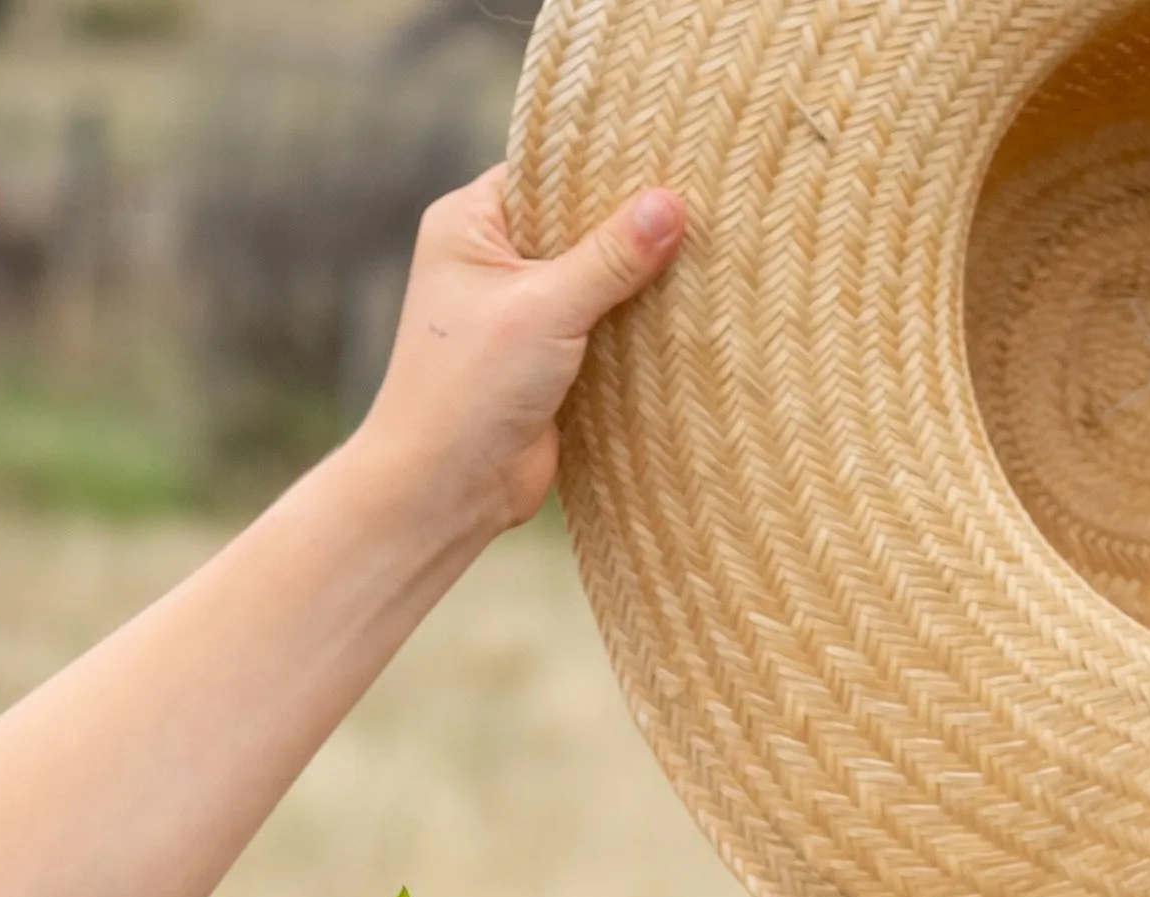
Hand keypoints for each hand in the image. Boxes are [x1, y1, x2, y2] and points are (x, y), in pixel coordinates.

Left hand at [350, 165, 687, 546]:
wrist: (445, 492)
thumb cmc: (470, 389)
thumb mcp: (545, 307)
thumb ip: (610, 256)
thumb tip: (671, 204)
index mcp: (470, 222)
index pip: (548, 170)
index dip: (604, 163)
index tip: (667, 152)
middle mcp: (492, 259)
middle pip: (576, 222)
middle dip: (629, 223)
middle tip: (699, 199)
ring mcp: (520, 312)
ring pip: (593, 278)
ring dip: (637, 279)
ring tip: (704, 249)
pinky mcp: (546, 361)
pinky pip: (600, 326)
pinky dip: (633, 324)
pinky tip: (683, 309)